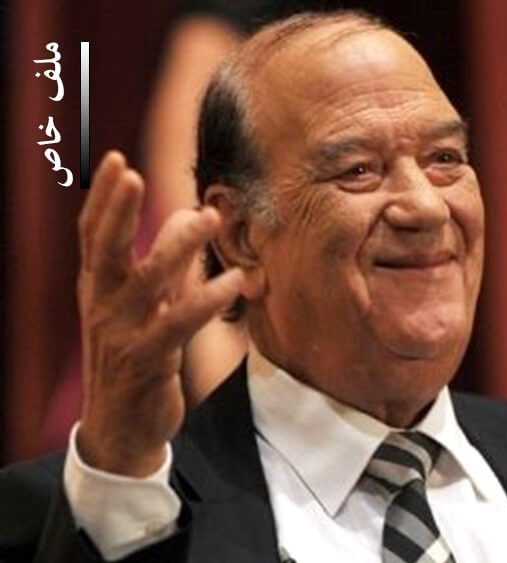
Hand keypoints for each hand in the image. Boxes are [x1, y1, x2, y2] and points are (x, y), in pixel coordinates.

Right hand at [75, 151, 244, 475]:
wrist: (120, 429)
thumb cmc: (134, 358)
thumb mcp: (142, 309)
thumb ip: (164, 266)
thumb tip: (189, 216)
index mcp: (98, 289)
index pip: (93, 235)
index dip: (103, 198)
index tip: (115, 159)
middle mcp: (103, 305)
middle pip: (106, 249)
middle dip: (118, 210)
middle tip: (134, 173)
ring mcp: (123, 333)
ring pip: (147, 280)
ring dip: (179, 246)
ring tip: (210, 215)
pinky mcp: (148, 359)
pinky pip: (180, 322)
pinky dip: (207, 298)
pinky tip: (236, 279)